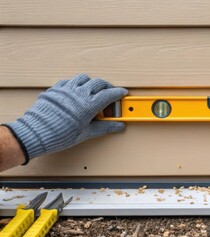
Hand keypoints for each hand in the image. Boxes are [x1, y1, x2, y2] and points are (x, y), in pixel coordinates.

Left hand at [5, 74, 127, 162]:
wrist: (36, 132)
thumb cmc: (60, 134)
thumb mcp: (86, 133)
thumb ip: (104, 127)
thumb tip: (117, 126)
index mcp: (89, 104)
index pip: (109, 95)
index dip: (118, 93)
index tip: (122, 93)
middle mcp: (79, 93)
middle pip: (99, 83)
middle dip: (107, 86)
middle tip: (110, 92)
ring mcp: (67, 89)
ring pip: (84, 78)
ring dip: (91, 82)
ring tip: (93, 89)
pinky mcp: (56, 89)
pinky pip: (69, 81)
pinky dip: (76, 84)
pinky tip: (76, 91)